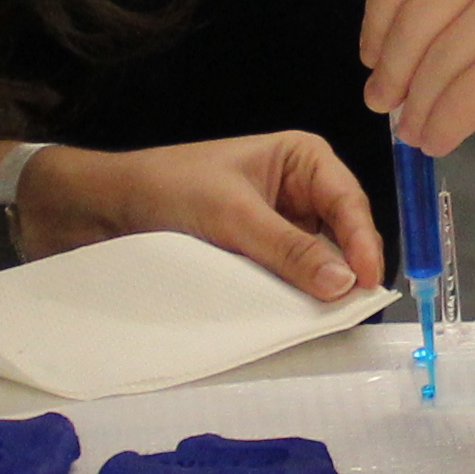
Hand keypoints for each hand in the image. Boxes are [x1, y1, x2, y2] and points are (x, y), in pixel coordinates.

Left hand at [26, 133, 376, 301]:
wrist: (108, 206)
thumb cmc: (169, 189)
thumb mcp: (231, 215)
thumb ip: (288, 249)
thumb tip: (344, 282)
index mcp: (303, 158)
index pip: (348, 201)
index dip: (362, 243)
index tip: (366, 283)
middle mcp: (302, 189)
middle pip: (342, 232)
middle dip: (347, 266)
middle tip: (352, 308)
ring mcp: (284, 223)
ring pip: (320, 258)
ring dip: (323, 283)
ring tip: (331, 315)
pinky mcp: (263, 252)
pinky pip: (292, 274)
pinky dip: (296, 292)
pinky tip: (300, 313)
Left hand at [362, 0, 474, 149]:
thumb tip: (415, 46)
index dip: (376, 24)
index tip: (374, 57)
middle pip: (408, 25)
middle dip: (390, 75)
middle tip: (388, 107)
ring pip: (432, 69)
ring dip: (417, 110)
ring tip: (418, 133)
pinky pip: (462, 100)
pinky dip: (443, 127)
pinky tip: (442, 139)